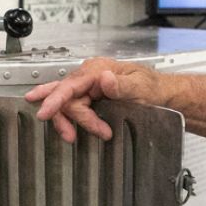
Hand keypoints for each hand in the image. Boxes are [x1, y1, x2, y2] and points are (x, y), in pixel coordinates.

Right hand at [24, 57, 159, 142]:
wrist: (161, 94)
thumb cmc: (153, 88)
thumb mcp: (140, 87)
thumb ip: (121, 85)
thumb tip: (105, 79)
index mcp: (98, 70)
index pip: (70, 85)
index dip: (55, 100)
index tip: (45, 112)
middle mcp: (90, 75)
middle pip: (65, 97)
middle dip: (68, 118)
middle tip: (73, 136)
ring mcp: (89, 85)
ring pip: (66, 103)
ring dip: (68, 121)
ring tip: (75, 135)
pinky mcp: (90, 94)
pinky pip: (71, 104)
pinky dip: (66, 117)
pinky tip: (63, 124)